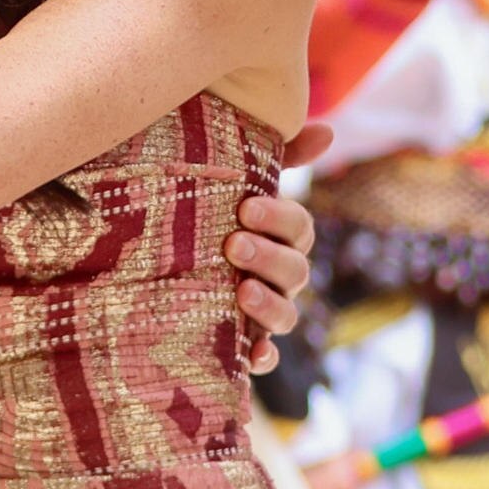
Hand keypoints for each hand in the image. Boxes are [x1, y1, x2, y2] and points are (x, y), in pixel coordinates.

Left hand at [229, 124, 328, 375]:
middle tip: (233, 244)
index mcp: (284, 238)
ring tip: (240, 290)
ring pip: (286, 315)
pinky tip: (252, 354)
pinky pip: (264, 357)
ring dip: (269, 304)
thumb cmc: (210, 213)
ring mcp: (266, 312)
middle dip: (268, 258)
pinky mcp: (244, 343)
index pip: (299, 228)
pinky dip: (262, 357)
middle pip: (295, 272)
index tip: (246, 207)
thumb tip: (328, 130)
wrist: (160, 264)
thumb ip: (279, 156)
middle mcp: (282, 277)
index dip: (279, 219)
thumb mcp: (237, 181)